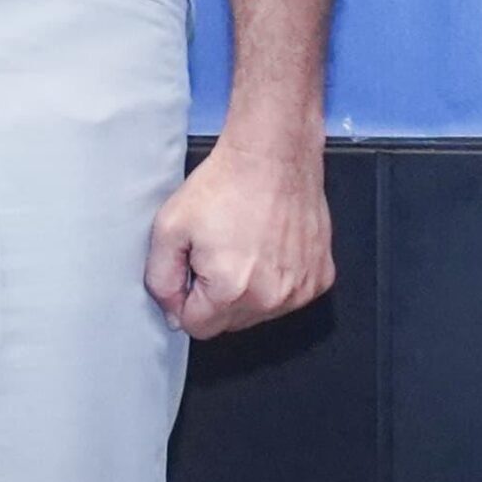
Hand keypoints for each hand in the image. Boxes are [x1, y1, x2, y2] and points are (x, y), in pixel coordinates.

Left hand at [143, 134, 334, 338]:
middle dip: (216, 295)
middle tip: (216, 250)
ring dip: (248, 290)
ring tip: (244, 244)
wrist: (273, 154)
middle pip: (230, 323)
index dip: (186, 298)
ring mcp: (301, 290)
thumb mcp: (168, 228)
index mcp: (231, 292)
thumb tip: (172, 315)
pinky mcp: (321, 276)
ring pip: (261, 311)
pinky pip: (289, 295)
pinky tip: (268, 245)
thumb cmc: (224, 184)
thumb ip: (160, 280)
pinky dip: (277, 278)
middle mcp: (271, 299)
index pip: (197, 327)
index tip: (192, 267)